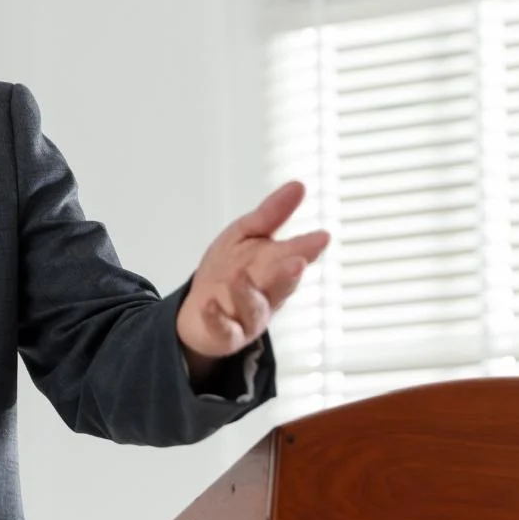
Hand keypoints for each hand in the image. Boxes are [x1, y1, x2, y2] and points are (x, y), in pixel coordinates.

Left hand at [178, 181, 329, 368]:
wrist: (197, 312)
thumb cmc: (227, 271)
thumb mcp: (245, 236)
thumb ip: (271, 215)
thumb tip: (299, 185)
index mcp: (275, 269)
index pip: (294, 257)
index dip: (307, 249)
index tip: (321, 237)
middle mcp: (267, 295)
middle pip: (279, 284)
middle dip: (287, 273)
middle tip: (298, 261)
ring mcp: (247, 316)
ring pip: (253, 307)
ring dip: (249, 294)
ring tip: (242, 277)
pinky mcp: (224, 334)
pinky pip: (222, 328)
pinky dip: (217, 318)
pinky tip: (208, 305)